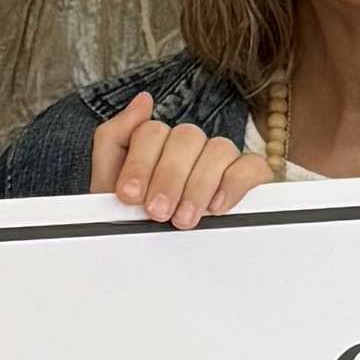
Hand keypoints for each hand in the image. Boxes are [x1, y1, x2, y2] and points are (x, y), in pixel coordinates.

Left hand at [86, 91, 273, 228]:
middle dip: (168, 178)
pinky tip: (216, 206)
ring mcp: (219, 159)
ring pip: (218, 149)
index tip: (130, 196)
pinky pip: (250, 166)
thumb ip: (113, 137)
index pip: (153, 131)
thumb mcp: (108, 181)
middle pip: (186, 137)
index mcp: (157, 144)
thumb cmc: (132, 219)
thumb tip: (143, 100)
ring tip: (184, 218)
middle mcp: (189, 147)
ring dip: (197, 186)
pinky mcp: (248, 177)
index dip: (140, 163)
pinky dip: (233, 183)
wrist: (147, 259)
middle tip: (157, 212)